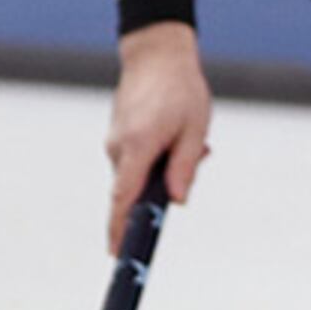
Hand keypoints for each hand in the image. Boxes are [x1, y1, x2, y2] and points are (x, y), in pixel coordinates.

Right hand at [105, 23, 210, 250]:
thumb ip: (184, 167)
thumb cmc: (181, 91)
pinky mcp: (119, 138)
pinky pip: (138, 162)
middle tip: (195, 154)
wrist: (157, 56)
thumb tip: (178, 202)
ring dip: (166, 171)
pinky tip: (181, 137)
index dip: (120, 228)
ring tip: (193, 140)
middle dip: (163, 192)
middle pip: (135, 191)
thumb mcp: (194, 129)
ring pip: (139, 176)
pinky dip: (159, 160)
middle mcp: (118, 148)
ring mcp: (115, 143)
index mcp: (136, 148)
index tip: (118, 253)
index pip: (123, 199)